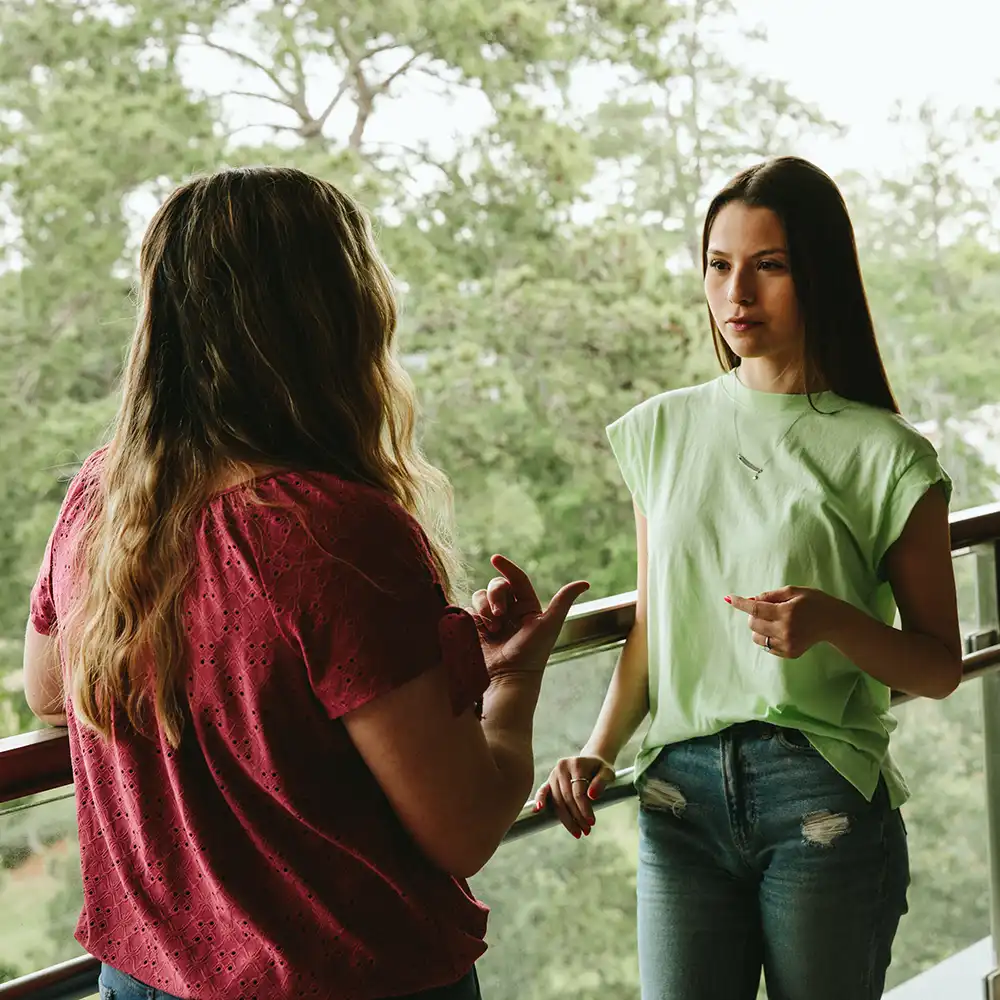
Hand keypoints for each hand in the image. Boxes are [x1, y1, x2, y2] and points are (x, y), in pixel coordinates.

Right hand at [467, 554, 588, 678]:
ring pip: (481, 596)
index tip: (495, 558)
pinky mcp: (476, 628)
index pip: (516, 579)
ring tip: (493, 629)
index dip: (506, 566)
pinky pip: (469, 610)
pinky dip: (475, 616)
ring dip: (485, 609)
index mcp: (527, 606)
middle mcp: (510, 611)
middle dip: (496, 596)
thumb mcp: (549, 624)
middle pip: (497, 586)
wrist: (509, 678)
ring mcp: (491, 619)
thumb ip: (564, 601)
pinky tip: (483, 630)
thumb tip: (585, 582)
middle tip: (499, 616)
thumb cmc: (532, 654)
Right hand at [532, 755, 615, 838]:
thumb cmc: (600, 769)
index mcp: (576, 764)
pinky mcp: (548, 780)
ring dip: (566, 819)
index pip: (578, 791)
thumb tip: (592, 796)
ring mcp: (553, 773)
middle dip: (576, 817)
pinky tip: (538, 811)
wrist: (591, 761)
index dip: (584, 809)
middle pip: (567, 798)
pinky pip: (543, 792)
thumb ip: (601, 782)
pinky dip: (540, 801)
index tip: (592, 822)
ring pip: (557, 800)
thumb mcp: (607, 772)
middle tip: (586, 831)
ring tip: (577, 832)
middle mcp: (562, 767)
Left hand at [726, 586, 840, 658]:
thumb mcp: (793, 591)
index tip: (730, 599)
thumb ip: (770, 595)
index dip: (741, 603)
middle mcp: (785, 630)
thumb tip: (750, 599)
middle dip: (754, 615)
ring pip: (757, 637)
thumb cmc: (813, 602)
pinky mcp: (790, 653)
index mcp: (786, 612)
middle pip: (753, 624)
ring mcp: (787, 644)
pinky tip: (781, 630)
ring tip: (774, 621)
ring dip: (759, 628)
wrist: (834, 622)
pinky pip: (767, 647)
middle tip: (766, 609)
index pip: (756, 609)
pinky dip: (768, 637)